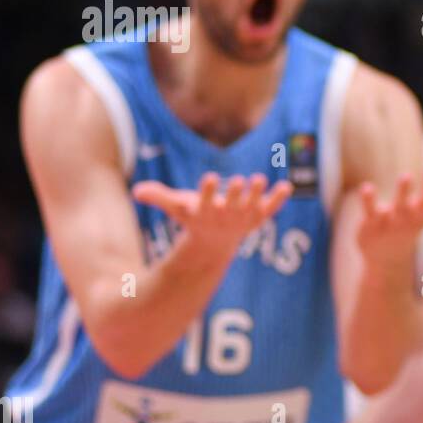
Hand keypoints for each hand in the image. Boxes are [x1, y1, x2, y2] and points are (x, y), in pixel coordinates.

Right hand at [131, 172, 292, 264]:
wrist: (215, 244)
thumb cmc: (195, 219)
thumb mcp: (177, 208)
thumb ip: (158, 197)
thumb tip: (136, 191)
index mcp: (205, 213)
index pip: (204, 201)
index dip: (206, 191)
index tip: (208, 178)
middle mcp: (225, 216)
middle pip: (230, 205)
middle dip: (234, 194)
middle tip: (237, 179)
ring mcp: (243, 218)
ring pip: (252, 206)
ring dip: (257, 194)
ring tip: (260, 179)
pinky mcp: (258, 217)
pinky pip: (270, 208)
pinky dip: (278, 199)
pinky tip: (287, 186)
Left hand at [355, 162, 422, 264]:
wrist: (387, 258)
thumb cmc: (412, 223)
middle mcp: (413, 217)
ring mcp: (394, 222)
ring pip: (400, 207)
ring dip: (403, 192)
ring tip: (406, 176)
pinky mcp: (372, 224)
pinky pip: (371, 211)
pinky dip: (369, 200)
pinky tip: (366, 187)